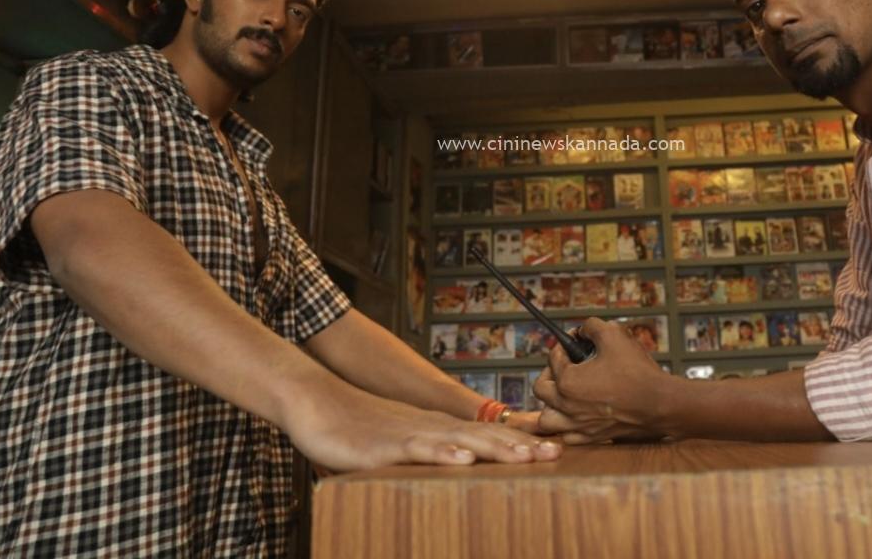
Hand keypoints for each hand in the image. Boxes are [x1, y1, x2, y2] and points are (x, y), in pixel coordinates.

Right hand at [284, 382, 562, 471]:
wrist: (314, 401)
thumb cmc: (351, 428)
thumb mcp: (394, 445)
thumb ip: (421, 455)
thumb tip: (449, 470)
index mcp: (434, 429)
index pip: (485, 436)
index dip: (519, 444)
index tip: (552, 452)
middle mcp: (428, 428)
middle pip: (483, 437)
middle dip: (521, 447)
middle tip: (557, 454)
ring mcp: (408, 434)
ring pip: (459, 441)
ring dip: (495, 449)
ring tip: (527, 458)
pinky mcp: (385, 446)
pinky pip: (419, 449)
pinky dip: (444, 454)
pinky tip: (464, 460)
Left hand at [532, 317, 671, 442]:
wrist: (660, 404)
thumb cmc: (638, 372)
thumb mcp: (614, 335)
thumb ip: (593, 327)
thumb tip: (583, 329)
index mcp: (567, 382)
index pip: (553, 357)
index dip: (564, 344)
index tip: (575, 340)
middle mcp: (567, 406)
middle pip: (540, 389)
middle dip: (550, 372)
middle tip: (565, 365)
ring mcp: (579, 425)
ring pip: (547, 420)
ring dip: (551, 405)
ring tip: (564, 394)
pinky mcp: (593, 438)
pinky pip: (568, 436)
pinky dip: (568, 426)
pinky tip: (579, 414)